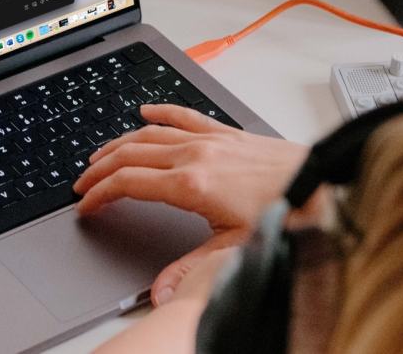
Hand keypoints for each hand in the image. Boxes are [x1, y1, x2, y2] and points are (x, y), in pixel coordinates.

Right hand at [73, 104, 309, 305]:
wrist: (320, 184)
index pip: (129, 184)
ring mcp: (210, 139)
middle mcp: (196, 155)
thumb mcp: (233, 246)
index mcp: (191, 185)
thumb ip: (191, 267)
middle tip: (82, 184)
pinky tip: (145, 111)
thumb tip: (161, 291)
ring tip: (100, 155)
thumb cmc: (284, 212)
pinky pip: (183, 115)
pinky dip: (160, 112)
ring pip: (149, 134)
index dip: (100, 194)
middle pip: (130, 155)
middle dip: (99, 169)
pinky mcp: (226, 132)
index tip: (87, 205)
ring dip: (119, 143)